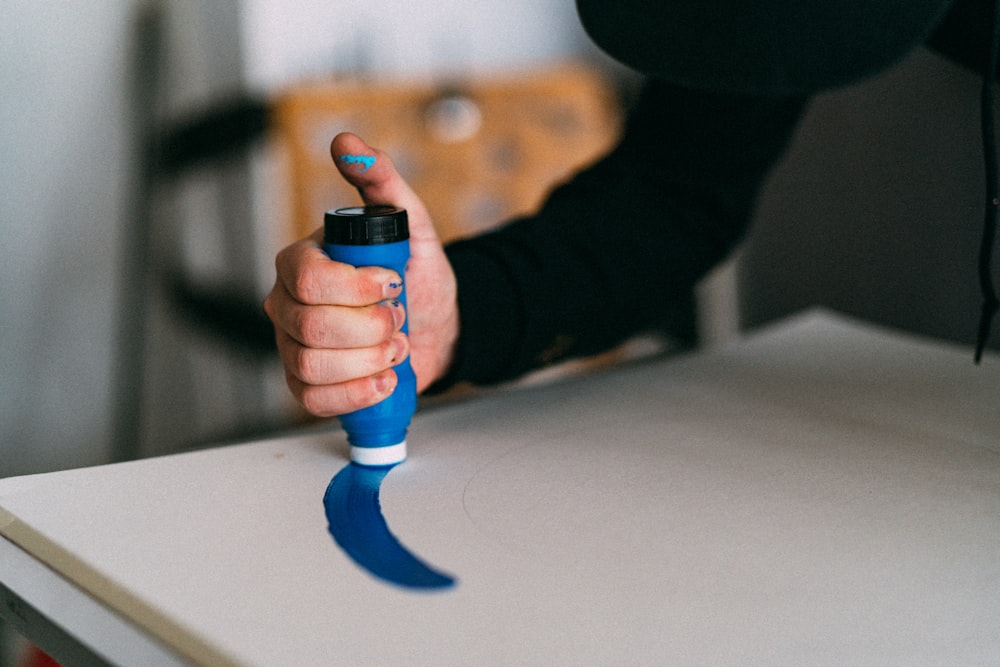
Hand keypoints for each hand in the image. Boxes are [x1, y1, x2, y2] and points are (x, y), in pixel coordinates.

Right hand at [263, 133, 458, 416]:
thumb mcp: (410, 223)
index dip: (357, 286)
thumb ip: (380, 181)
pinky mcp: (306, 385)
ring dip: (369, 361)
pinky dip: (358, 394)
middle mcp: (287, 305)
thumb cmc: (415, 276)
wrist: (436, 326)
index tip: (394, 283)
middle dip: (372, 328)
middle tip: (400, 318)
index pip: (307, 277)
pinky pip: (313, 401)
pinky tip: (384, 379)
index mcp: (301, 263)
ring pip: (313, 366)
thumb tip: (348, 144)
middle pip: (311, 326)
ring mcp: (292, 347)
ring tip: (396, 347)